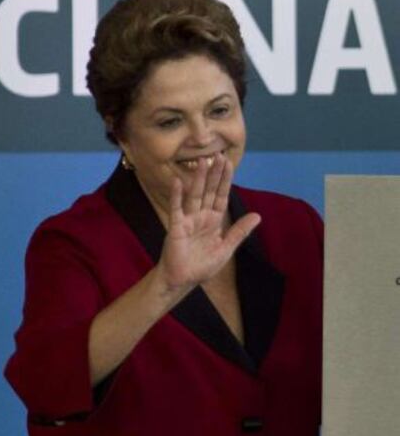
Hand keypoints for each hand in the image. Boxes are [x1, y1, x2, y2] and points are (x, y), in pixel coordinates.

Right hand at [158, 153, 260, 290]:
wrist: (184, 280)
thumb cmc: (203, 266)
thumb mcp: (226, 249)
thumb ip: (240, 231)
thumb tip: (258, 216)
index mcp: (214, 221)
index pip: (221, 196)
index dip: (225, 180)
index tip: (228, 163)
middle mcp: (201, 216)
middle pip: (209, 191)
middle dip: (214, 174)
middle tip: (218, 155)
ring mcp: (188, 220)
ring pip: (195, 195)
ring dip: (198, 179)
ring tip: (202, 161)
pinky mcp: (176, 227)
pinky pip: (177, 209)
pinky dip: (177, 195)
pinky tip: (178, 181)